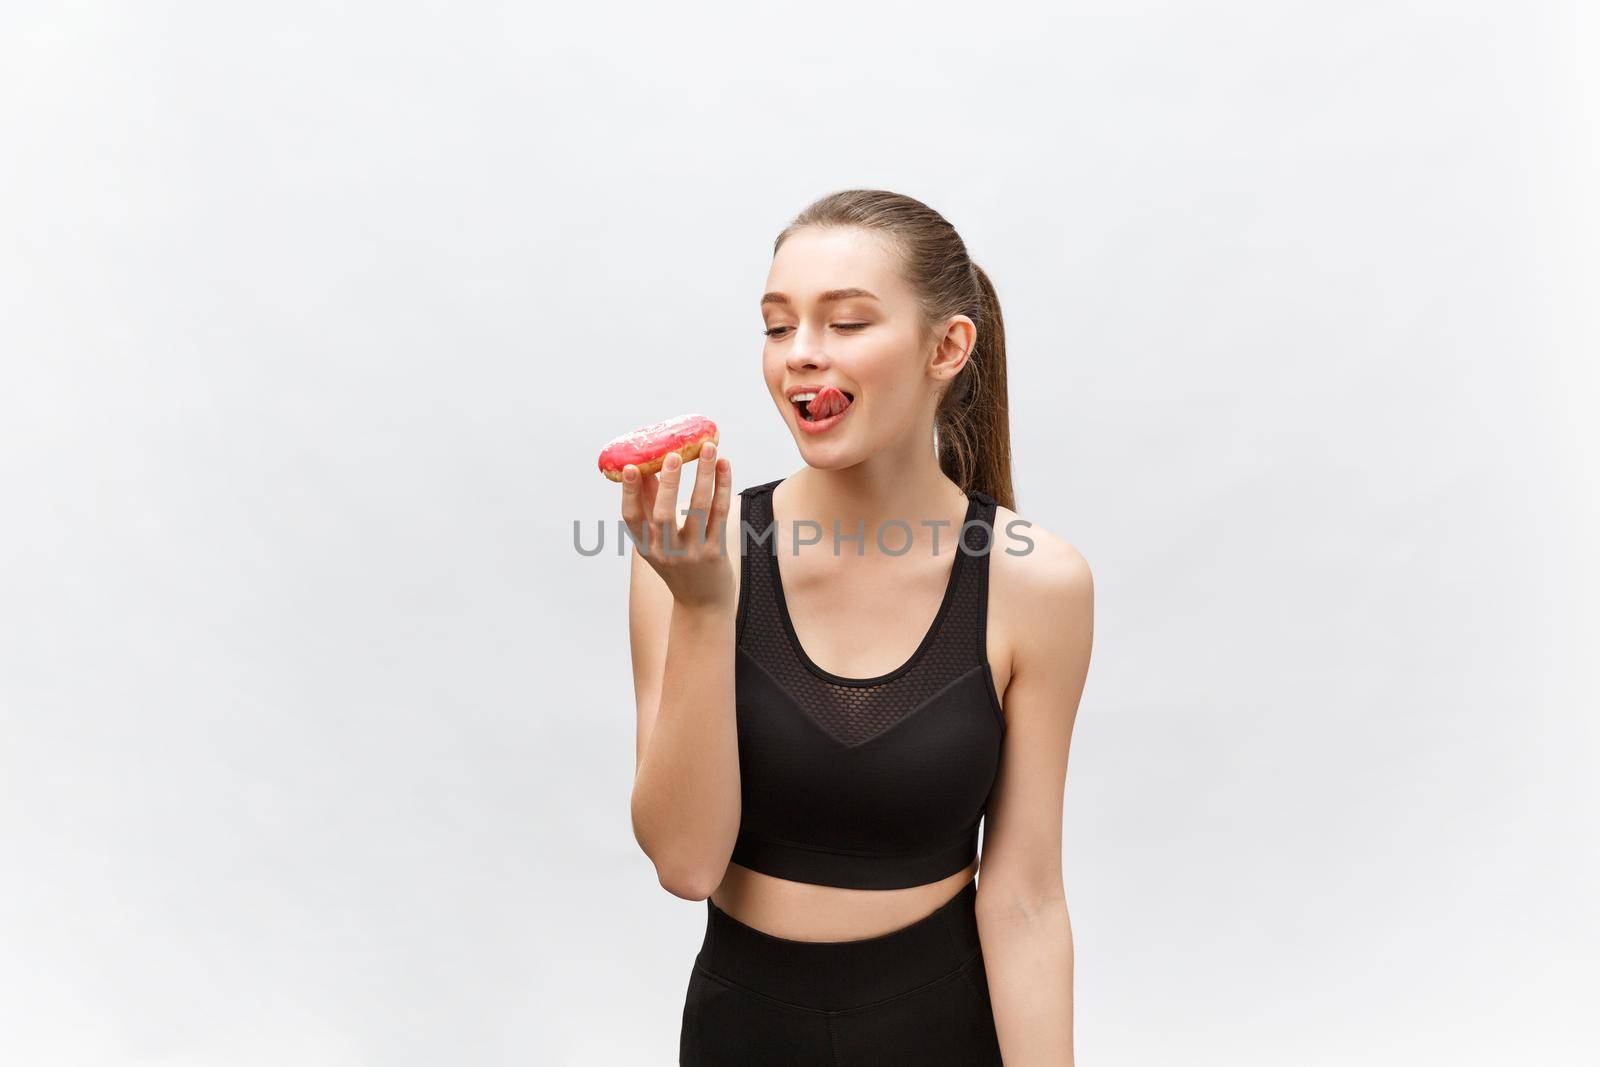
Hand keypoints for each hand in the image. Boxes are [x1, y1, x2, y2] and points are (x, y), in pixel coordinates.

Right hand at [619, 441, 733, 610]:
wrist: (702, 604)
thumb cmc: (678, 564)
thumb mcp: (658, 541)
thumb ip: (651, 506)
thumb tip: (647, 468)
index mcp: (645, 546)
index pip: (631, 518)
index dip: (628, 492)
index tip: (629, 466)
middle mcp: (666, 552)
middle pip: (664, 514)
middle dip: (669, 482)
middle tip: (674, 454)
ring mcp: (692, 553)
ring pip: (698, 509)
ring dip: (704, 475)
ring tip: (710, 449)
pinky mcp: (715, 552)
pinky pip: (720, 513)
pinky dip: (722, 486)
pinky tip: (725, 466)